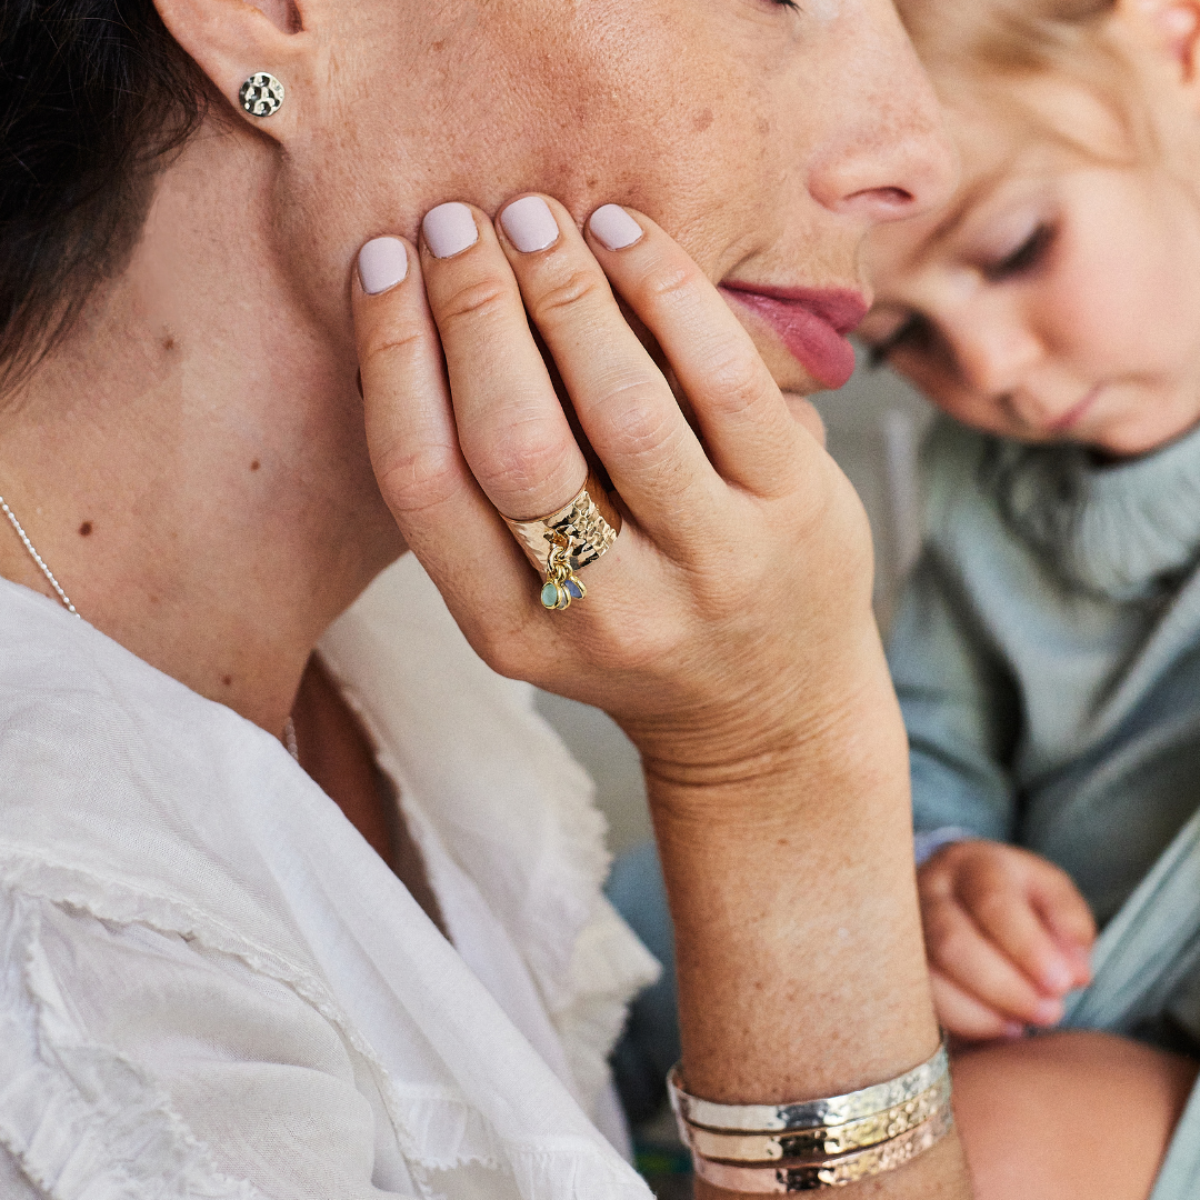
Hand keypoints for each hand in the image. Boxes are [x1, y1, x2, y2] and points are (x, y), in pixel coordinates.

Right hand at [351, 197, 877, 788]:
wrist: (769, 705)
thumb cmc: (635, 631)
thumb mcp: (534, 608)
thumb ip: (481, 500)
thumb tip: (423, 320)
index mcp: (512, 633)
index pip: (424, 482)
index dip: (392, 356)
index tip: (380, 265)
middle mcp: (606, 611)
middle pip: (515, 440)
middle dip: (471, 310)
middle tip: (453, 227)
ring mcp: (708, 564)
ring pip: (621, 405)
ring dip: (563, 290)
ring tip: (531, 220)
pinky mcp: (791, 509)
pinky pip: (722, 379)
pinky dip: (664, 289)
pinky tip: (623, 236)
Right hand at [918, 840, 1095, 1041]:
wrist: (962, 893)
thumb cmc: (1016, 896)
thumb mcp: (1051, 894)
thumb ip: (1070, 926)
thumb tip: (1074, 972)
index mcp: (972, 863)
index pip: (992, 902)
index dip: (1027, 947)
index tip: (1063, 984)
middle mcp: (929, 890)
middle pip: (952, 940)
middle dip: (1005, 987)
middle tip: (1050, 1011)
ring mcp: (906, 926)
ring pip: (931, 975)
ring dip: (984, 1010)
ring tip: (1025, 1023)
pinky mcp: (901, 964)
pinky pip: (923, 1001)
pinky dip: (966, 1022)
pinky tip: (1001, 1026)